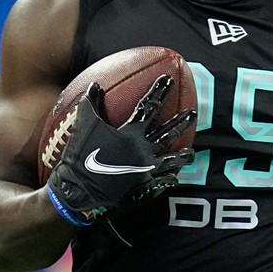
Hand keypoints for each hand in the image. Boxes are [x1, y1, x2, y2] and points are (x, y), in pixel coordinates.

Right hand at [47, 75, 195, 225]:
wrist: (79, 191)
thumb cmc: (80, 156)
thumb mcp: (84, 125)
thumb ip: (91, 103)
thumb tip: (95, 84)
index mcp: (131, 134)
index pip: (149, 107)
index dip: (159, 92)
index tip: (169, 80)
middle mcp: (143, 150)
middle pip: (167, 133)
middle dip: (180, 122)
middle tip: (193, 114)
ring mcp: (146, 170)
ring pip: (170, 161)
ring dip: (182, 156)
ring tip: (191, 153)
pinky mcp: (143, 188)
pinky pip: (161, 183)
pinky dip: (169, 180)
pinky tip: (174, 179)